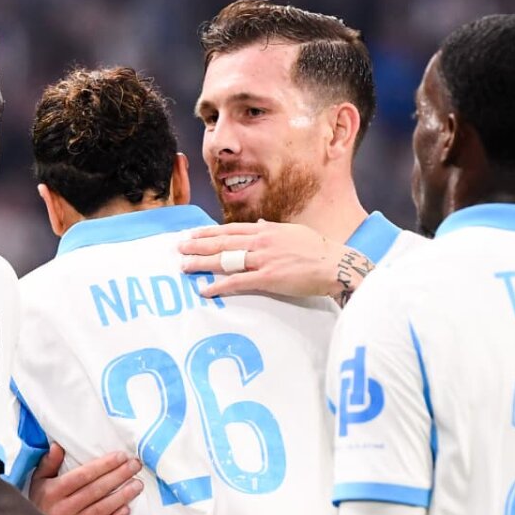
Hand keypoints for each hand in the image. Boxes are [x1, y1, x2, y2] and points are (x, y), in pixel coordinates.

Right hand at [29, 444, 142, 514]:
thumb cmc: (38, 504)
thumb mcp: (38, 482)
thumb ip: (48, 463)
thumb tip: (57, 446)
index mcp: (53, 492)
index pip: (83, 475)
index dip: (104, 465)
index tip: (121, 456)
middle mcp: (63, 508)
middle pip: (96, 490)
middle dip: (118, 476)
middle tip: (135, 466)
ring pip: (102, 508)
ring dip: (122, 496)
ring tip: (137, 485)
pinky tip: (127, 509)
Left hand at [180, 221, 372, 300]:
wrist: (335, 264)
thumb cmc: (318, 250)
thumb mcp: (294, 233)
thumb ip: (274, 230)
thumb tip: (262, 224)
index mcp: (267, 230)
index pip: (231, 229)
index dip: (209, 232)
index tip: (193, 234)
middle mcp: (262, 241)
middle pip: (223, 242)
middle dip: (198, 244)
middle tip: (179, 247)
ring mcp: (264, 259)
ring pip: (226, 259)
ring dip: (202, 263)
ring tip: (184, 266)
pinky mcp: (268, 278)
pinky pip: (238, 282)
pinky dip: (220, 286)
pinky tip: (206, 290)